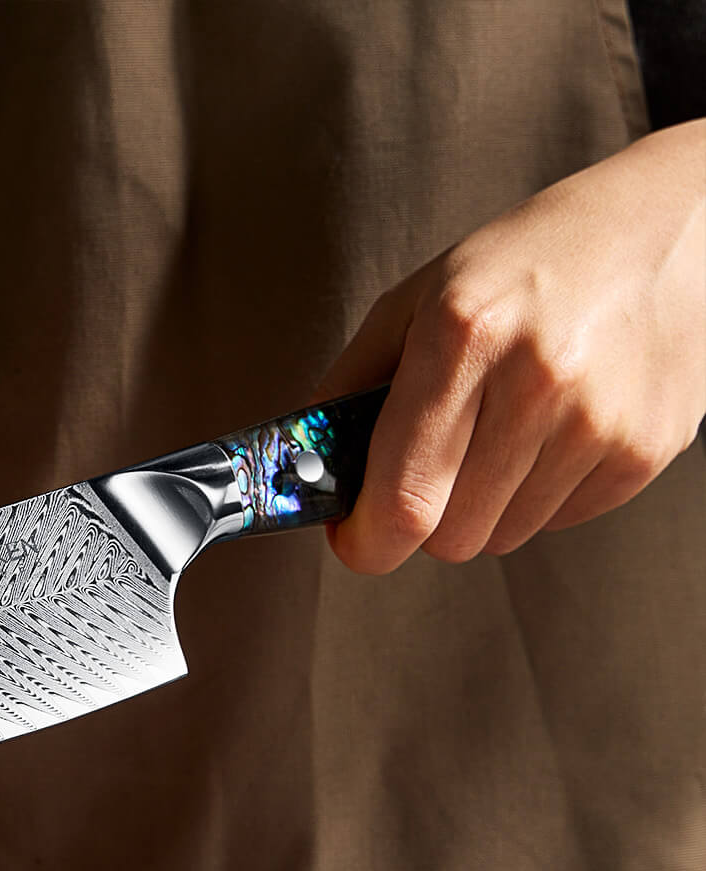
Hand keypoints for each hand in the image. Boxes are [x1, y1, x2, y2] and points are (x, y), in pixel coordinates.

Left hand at [319, 119, 705, 572]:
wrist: (670, 224)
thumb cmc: (527, 262)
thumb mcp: (417, 300)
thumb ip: (348, 387)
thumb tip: (303, 469)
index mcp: (463, 336)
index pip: (402, 503)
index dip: (365, 543)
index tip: (354, 536)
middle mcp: (537, 380)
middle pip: (450, 537)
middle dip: (423, 518)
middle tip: (430, 468)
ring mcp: (599, 419)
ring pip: (501, 537)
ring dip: (482, 507)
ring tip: (500, 431)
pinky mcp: (644, 448)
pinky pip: (556, 522)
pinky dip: (539, 495)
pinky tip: (552, 428)